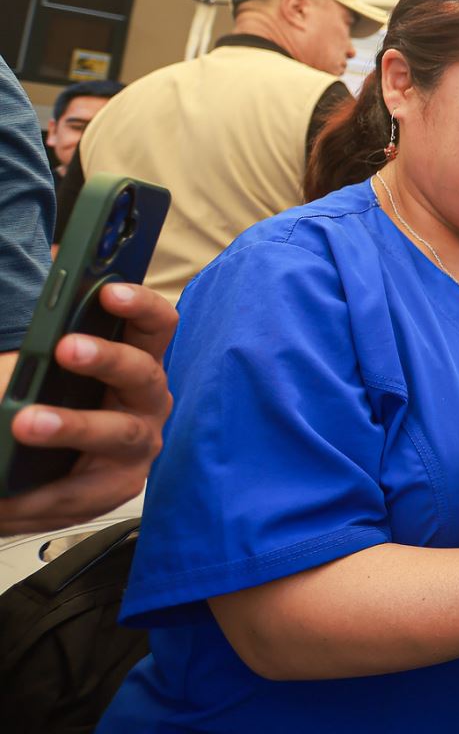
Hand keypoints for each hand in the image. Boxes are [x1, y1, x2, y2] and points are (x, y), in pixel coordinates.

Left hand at [0, 282, 175, 535]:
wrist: (12, 466)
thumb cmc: (35, 398)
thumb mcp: (40, 357)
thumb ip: (52, 317)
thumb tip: (57, 257)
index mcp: (134, 359)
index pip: (156, 325)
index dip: (140, 305)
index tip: (109, 292)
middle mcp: (146, 400)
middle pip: (143, 372)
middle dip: (107, 358)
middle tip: (66, 347)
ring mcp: (137, 446)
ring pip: (119, 431)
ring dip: (74, 424)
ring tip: (26, 422)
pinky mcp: (115, 489)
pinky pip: (83, 490)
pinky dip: (44, 488)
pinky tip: (12, 484)